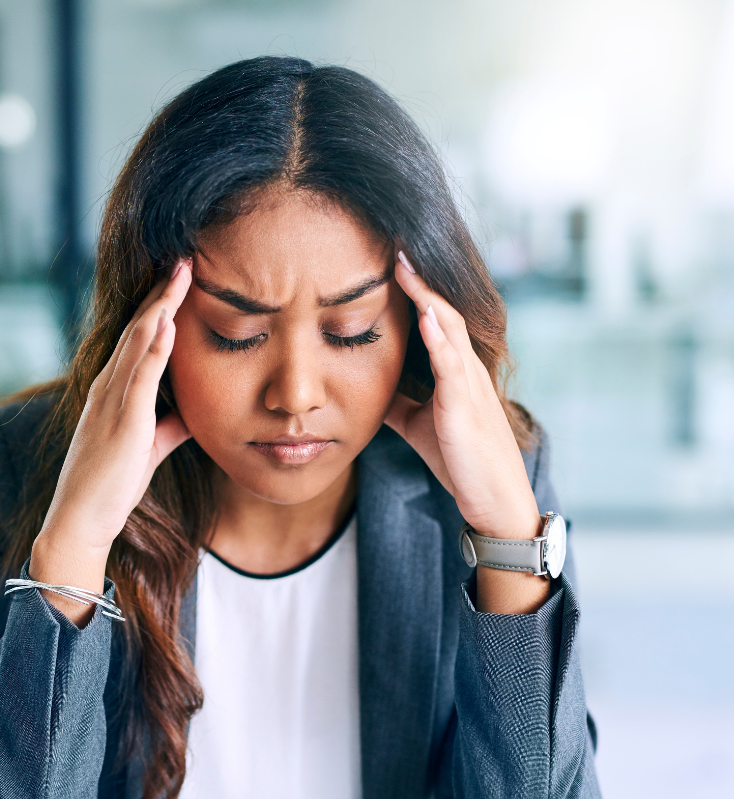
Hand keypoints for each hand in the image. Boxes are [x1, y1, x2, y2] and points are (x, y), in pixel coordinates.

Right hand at [31, 261, 192, 622]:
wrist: (81, 519)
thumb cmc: (111, 485)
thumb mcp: (149, 448)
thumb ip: (170, 426)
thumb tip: (195, 412)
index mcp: (114, 391)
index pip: (139, 339)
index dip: (160, 307)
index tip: (181, 280)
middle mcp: (109, 387)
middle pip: (138, 329)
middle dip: (162, 293)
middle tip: (185, 259)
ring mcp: (112, 402)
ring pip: (137, 343)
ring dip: (161, 307)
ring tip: (181, 274)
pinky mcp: (121, 422)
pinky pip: (139, 378)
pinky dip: (155, 349)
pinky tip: (168, 324)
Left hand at [384, 254, 540, 540]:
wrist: (493, 498)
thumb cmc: (459, 460)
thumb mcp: (419, 423)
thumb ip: (398, 400)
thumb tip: (363, 386)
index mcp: (455, 370)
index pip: (433, 318)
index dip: (414, 288)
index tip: (389, 259)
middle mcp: (465, 369)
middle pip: (441, 310)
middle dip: (418, 278)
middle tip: (394, 243)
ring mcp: (468, 385)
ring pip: (448, 328)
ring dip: (426, 295)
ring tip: (403, 264)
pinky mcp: (465, 408)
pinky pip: (452, 365)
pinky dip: (438, 338)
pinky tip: (424, 315)